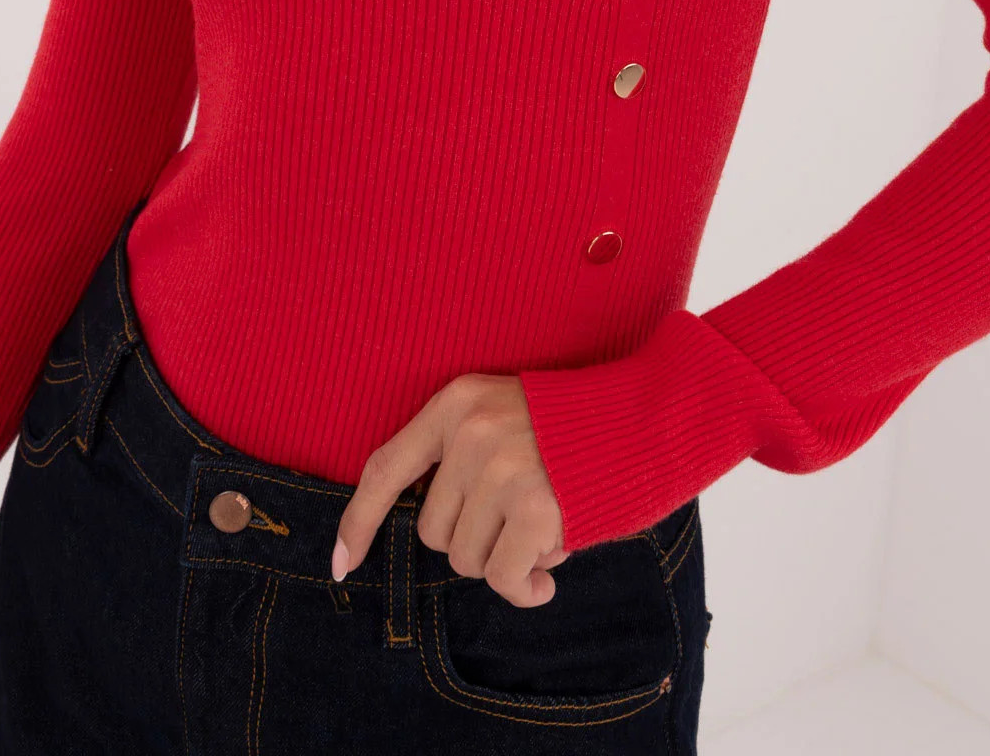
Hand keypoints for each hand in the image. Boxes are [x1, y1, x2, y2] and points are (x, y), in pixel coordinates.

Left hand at [331, 373, 566, 607]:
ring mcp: (501, 470)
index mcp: (456, 402)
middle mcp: (470, 433)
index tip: (341, 564)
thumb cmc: (575, 427)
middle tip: (518, 517)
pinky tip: (549, 570)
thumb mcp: (505, 415)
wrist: (648, 416)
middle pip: (433, 531)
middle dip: (473, 541)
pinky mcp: (534, 508)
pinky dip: (525, 586)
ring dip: (503, 559)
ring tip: (543, 525)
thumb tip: (437, 537)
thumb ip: (463, 459)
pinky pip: (504, 578)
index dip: (358, 521)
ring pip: (466, 559)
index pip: (386, 467)